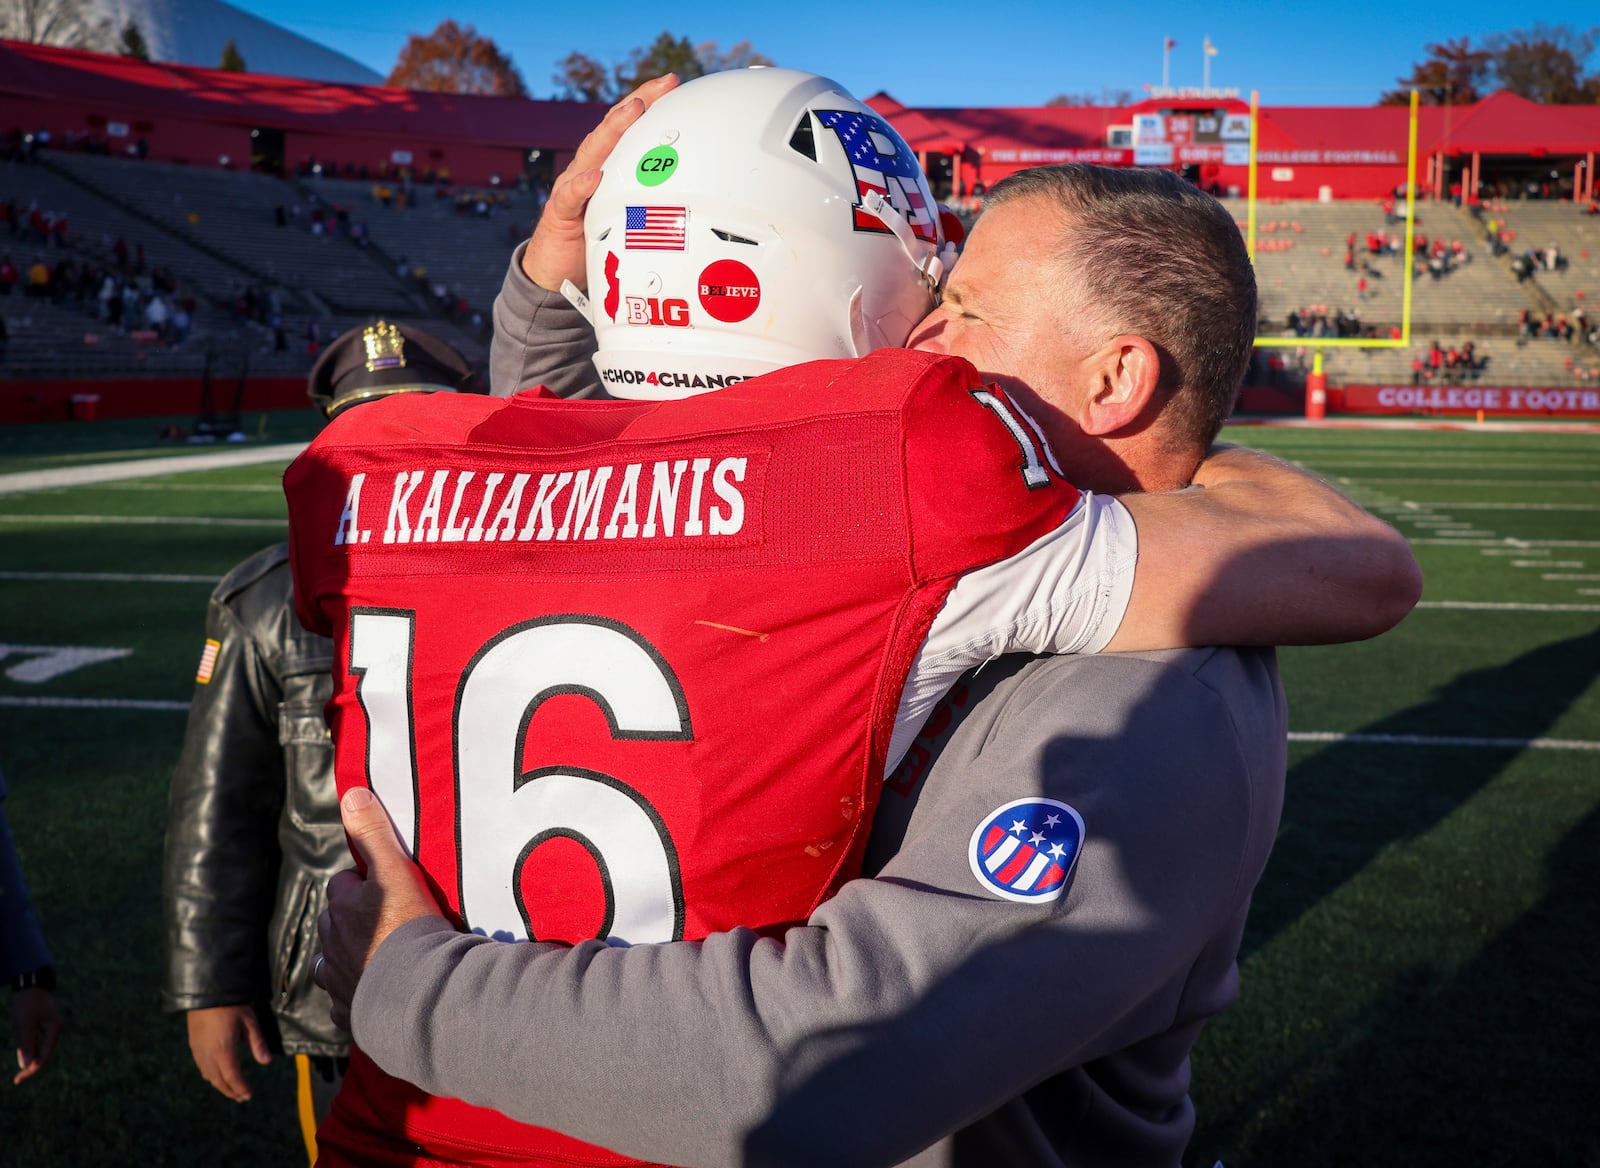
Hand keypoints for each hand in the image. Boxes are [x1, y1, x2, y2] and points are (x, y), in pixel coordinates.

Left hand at [12, 986, 61, 1084]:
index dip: (31, 1070)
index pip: (44, 1058)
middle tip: (17, 1078)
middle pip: (45, 1056)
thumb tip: (25, 1065)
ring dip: (30, 1058)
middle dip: (31, 1067)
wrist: (31, 984)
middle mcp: (55, 1031)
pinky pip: (38, 1042)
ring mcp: (51, 1028)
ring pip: (41, 1050)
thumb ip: (25, 1045)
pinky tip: (22, 1051)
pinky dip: (30, 1049)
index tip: (18, 1080)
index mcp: (54, 1031)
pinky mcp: (45, 1025)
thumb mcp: (24, 1024)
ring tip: (18, 1064)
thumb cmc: (27, 1003)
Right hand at [186, 1004, 269, 1100]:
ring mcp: (198, 1050)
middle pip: (219, 1080)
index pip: (232, 1076)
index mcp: (223, 1050)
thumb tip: (267, 1062)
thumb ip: (257, 1043)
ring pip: (208, 1075)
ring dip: (220, 1085)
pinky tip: (218, 1074)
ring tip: (232, 1089)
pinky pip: (201, 1067)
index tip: (249, 1095)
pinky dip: (211, 1075)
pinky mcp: (193, 1045)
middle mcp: (208, 1054)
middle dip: (231, 1090)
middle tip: (242, 1097)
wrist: (206, 992)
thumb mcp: (249, 1022)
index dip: (241, 1088)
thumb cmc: (232, 1005)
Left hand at [316, 787, 445, 1030]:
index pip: (343, 884)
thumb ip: (374, 833)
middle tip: (384, 920)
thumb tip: (351, 793)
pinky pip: (344, 1001)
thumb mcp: (396, 871)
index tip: (384, 887)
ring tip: (376, 957)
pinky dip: (354, 996)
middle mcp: (332, 943)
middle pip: (334, 922)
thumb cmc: (409, 927)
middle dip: (351, 919)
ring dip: (347, 957)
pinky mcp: (349, 1010)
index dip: (361, 883)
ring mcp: (338, 979)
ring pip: (331, 962)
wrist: (417, 991)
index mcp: (343, 908)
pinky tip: (374, 994)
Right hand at [522, 73, 680, 292]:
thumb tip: (690, 194)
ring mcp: (572, 187)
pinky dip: (582, 186)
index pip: (628, 129)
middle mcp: (589, 170)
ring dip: (614, 130)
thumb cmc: (595, 243)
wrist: (555, 271)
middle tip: (662, 85)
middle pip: (613, 129)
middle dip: (638, 103)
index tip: (674, 84)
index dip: (649, 103)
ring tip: (633, 110)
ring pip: (594, 152)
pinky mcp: (560, 213)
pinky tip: (595, 177)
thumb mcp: (629, 218)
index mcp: (607, 168)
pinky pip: (570, 196)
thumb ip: (650, 201)